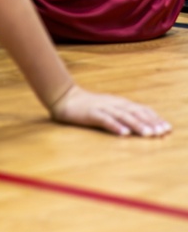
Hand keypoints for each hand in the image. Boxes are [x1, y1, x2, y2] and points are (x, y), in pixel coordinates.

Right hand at [49, 84, 170, 137]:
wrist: (64, 97)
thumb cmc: (88, 106)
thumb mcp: (109, 108)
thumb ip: (123, 114)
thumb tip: (142, 124)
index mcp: (120, 103)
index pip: (141, 109)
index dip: (155, 118)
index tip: (167, 128)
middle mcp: (114, 104)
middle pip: (135, 113)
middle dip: (150, 122)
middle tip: (162, 133)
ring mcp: (102, 108)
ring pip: (123, 116)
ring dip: (137, 125)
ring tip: (148, 134)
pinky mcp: (91, 113)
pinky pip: (105, 120)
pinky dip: (115, 126)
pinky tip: (124, 134)